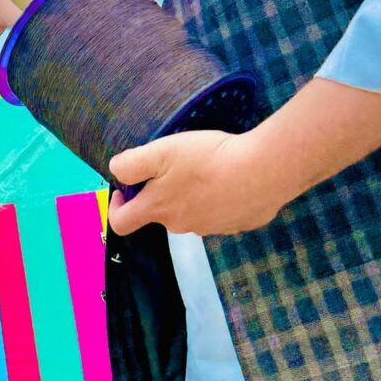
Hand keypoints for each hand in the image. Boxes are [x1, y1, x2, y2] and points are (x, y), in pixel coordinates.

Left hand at [106, 131, 284, 237]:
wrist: (264, 170)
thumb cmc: (209, 159)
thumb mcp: (161, 152)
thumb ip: (130, 164)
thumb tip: (116, 171)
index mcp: (159, 209)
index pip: (121, 224)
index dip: (116, 207)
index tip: (125, 190)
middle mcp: (182, 226)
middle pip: (161, 214)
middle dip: (161, 193)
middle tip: (175, 166)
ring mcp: (212, 228)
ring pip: (192, 213)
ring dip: (192, 195)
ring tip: (208, 168)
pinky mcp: (238, 224)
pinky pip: (221, 212)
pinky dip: (221, 198)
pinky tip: (232, 177)